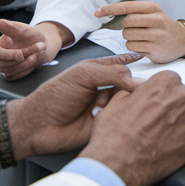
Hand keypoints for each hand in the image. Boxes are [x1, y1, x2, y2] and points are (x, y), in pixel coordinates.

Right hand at [0, 19, 65, 79]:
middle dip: (19, 61)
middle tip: (35, 53)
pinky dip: (25, 71)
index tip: (20, 55)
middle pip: (1, 64)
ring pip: (8, 71)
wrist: (43, 45)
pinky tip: (33, 62)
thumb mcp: (25, 30)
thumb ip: (12, 27)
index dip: (7, 55)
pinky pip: (15, 76)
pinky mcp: (11, 73)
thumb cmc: (32, 36)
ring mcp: (4, 66)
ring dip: (24, 65)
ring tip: (36, 55)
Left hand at [5, 53, 143, 159]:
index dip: (133, 62)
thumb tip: (138, 82)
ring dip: (116, 103)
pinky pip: (122, 120)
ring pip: (128, 101)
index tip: (144, 60)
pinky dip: (116, 118)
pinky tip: (98, 116)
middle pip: (130, 83)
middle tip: (122, 91)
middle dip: (128, 86)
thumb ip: (112, 73)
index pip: (121, 64)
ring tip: (96, 109)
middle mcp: (104, 88)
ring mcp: (106, 107)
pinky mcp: (107, 126)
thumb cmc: (54, 96)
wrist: (39, 126)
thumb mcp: (83, 75)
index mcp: (97, 71)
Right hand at [80, 71, 184, 185]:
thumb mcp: (117, 100)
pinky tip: (174, 141)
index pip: (176, 79)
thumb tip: (143, 89)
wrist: (118, 163)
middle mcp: (181, 97)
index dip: (169, 91)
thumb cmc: (115, 134)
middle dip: (184, 100)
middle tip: (170, 113)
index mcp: (163, 83)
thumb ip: (137, 89)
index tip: (164, 99)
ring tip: (171, 129)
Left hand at [96, 1, 184, 62]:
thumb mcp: (152, 14)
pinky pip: (132, 47)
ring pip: (127, 36)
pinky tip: (145, 46)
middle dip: (123, 27)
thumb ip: (133, 13)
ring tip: (141, 38)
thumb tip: (107, 15)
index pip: (127, 7)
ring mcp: (157, 35)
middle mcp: (157, 20)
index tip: (97, 13)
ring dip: (129, 38)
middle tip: (132, 29)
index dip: (110, 9)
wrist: (182, 40)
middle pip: (126, 22)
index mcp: (153, 8)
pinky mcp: (155, 49)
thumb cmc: (160, 26)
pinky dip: (134, 47)